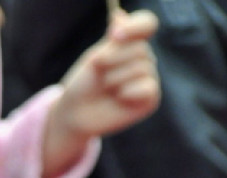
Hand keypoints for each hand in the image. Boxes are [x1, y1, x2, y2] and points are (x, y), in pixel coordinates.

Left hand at [42, 9, 160, 177]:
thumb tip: (119, 15)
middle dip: (112, 61)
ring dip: (114, 79)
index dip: (135, 27)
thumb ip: (113, 40)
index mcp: (131, 43)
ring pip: (141, 68)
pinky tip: (118, 99)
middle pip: (140, 49)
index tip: (114, 36)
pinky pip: (147, 88)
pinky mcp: (151, 99)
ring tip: (106, 88)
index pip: (146, 23)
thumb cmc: (84, 84)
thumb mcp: (96, 58)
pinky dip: (127, 92)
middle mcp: (144, 59)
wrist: (75, 113)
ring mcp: (149, 78)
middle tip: (99, 74)